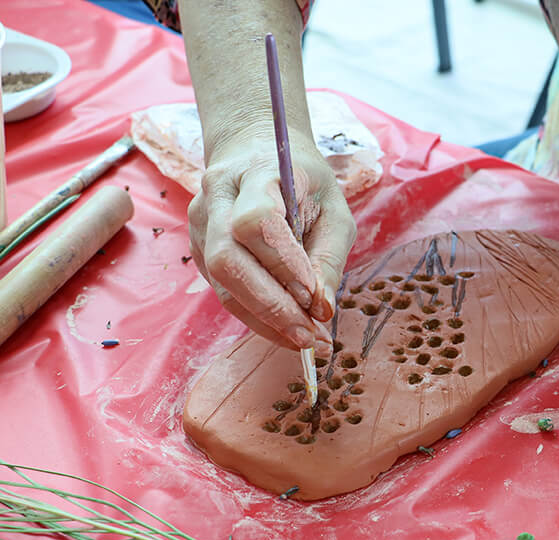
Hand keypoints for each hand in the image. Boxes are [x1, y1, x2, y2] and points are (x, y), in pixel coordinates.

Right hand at [188, 127, 356, 349]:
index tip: (314, 297)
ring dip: (264, 319)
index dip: (284, 264)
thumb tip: (321, 310)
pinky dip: (255, 316)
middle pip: (227, 259)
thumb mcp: (334, 208)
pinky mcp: (198, 249)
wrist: (255, 153)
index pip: (256, 221)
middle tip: (309, 335)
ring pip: (221, 283)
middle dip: (271, 305)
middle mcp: (217, 197)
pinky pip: (223, 291)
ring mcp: (200, 224)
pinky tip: (284, 327)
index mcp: (254, 173)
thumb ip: (329, 257)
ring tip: (302, 339)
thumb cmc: (303, 183)